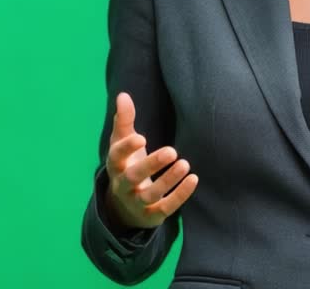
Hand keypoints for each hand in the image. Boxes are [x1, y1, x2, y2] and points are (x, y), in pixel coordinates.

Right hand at [104, 91, 198, 228]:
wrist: (123, 207)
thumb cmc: (126, 165)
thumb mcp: (122, 143)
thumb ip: (124, 120)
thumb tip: (123, 95)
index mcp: (115, 165)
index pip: (116, 156)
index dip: (127, 148)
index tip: (141, 138)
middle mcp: (123, 185)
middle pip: (133, 177)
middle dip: (151, 165)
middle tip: (172, 151)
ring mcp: (137, 202)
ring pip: (150, 194)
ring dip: (168, 180)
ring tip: (185, 163)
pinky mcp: (152, 215)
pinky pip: (166, 207)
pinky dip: (180, 195)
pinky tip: (194, 179)